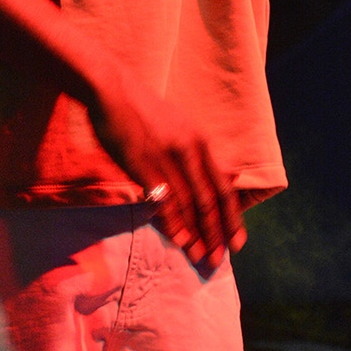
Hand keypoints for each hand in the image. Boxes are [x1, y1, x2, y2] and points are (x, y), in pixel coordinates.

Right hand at [83, 62, 245, 269]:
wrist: (113, 91)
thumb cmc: (145, 111)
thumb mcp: (181, 126)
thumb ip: (199, 152)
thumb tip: (226, 174)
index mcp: (200, 141)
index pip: (223, 186)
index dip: (232, 216)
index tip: (238, 242)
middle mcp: (189, 150)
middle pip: (209, 199)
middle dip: (217, 233)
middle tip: (219, 260)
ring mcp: (167, 157)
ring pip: (189, 204)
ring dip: (197, 234)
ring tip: (201, 257)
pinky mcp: (145, 164)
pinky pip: (164, 199)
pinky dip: (173, 222)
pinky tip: (179, 240)